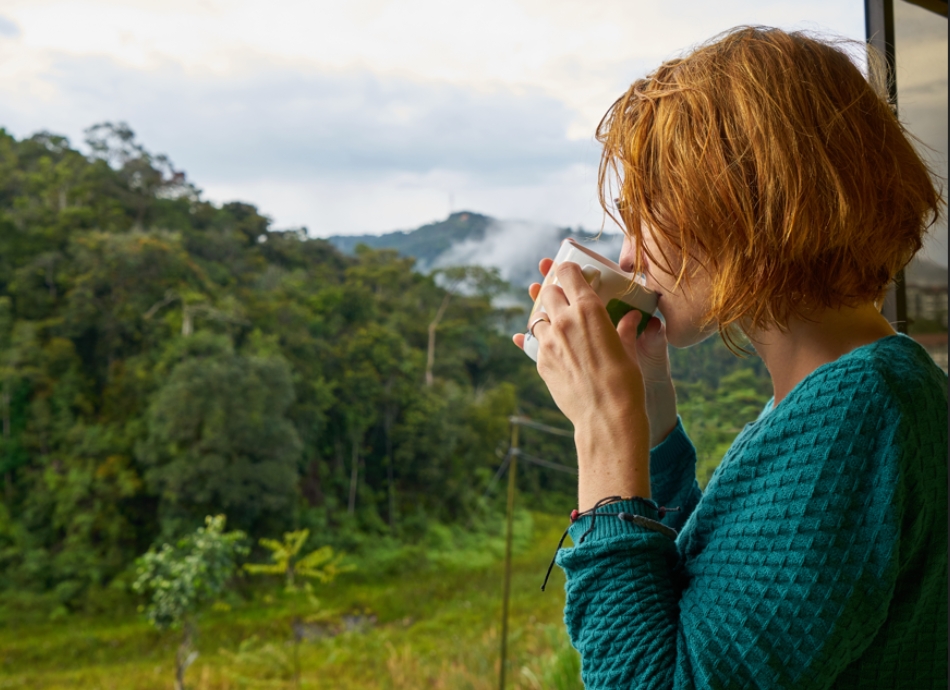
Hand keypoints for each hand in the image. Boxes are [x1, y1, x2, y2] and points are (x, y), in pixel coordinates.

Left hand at [514, 259, 677, 448]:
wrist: (606, 418)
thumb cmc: (625, 382)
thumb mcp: (628, 350)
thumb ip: (624, 329)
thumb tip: (631, 318)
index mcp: (589, 309)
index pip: (568, 273)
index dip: (569, 270)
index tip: (573, 272)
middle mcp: (564, 320)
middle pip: (548, 291)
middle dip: (556, 292)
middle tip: (566, 299)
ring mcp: (548, 341)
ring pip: (538, 317)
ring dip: (547, 317)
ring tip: (560, 326)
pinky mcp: (540, 362)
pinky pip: (534, 343)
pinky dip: (542, 341)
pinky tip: (551, 345)